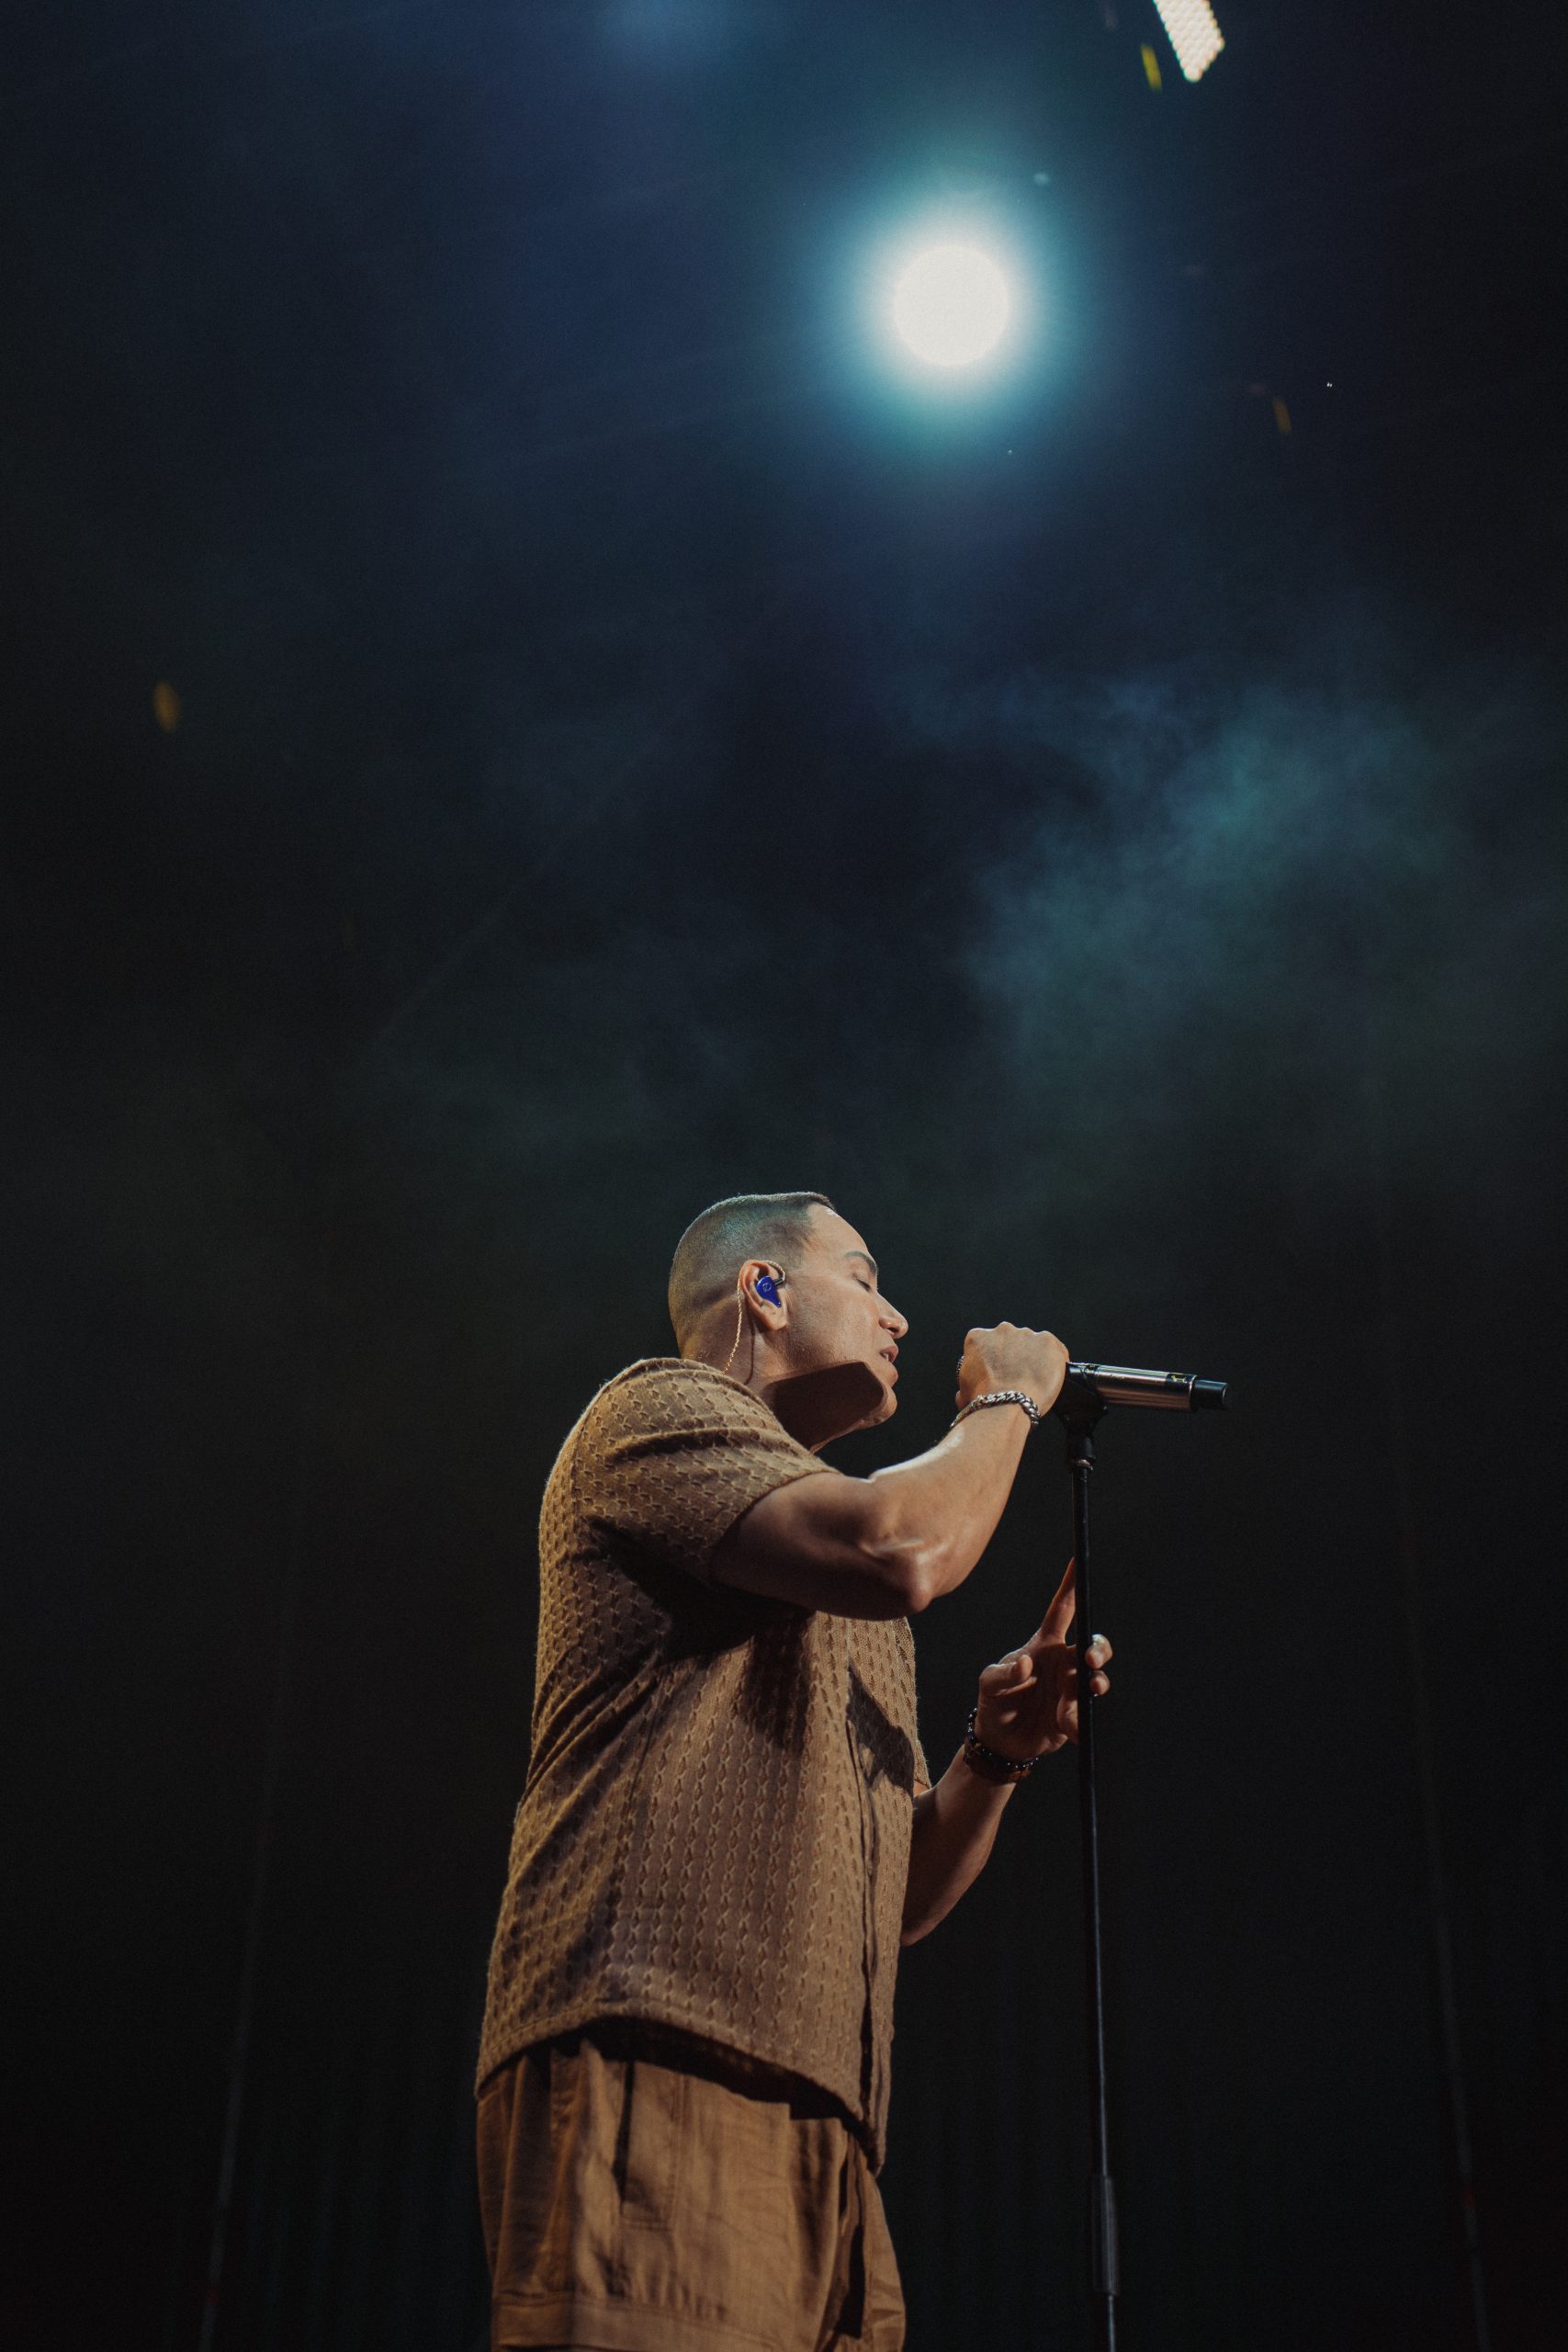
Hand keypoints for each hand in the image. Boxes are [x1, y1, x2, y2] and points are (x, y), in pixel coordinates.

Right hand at [955, 1322, 1069, 1419]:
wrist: (1006, 1405)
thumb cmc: (984, 1401)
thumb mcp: (963, 1391)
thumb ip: (967, 1384)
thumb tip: (963, 1395)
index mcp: (977, 1337)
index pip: (986, 1343)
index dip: (993, 1359)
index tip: (998, 1372)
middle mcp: (1002, 1330)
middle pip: (1011, 1340)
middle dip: (1015, 1355)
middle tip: (1017, 1377)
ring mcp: (1027, 1334)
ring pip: (1034, 1344)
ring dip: (1035, 1358)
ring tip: (1035, 1381)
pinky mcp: (1048, 1341)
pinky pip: (1055, 1350)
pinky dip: (1055, 1361)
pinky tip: (1051, 1377)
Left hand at [973, 1561, 1111, 1759]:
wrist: (1002, 1742)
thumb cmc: (994, 1702)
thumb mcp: (990, 1684)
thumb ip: (1005, 1673)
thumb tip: (1026, 1664)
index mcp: (1042, 1646)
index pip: (1061, 1611)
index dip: (1070, 1586)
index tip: (1077, 1563)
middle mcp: (1062, 1662)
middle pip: (1092, 1643)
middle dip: (1099, 1648)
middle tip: (1090, 1661)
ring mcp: (1071, 1687)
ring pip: (1096, 1677)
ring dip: (1095, 1684)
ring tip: (1078, 1700)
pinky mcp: (1076, 1711)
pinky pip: (1087, 1713)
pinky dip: (1079, 1722)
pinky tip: (1067, 1729)